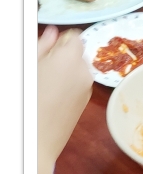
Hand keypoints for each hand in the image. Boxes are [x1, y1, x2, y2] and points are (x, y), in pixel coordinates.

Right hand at [38, 26, 92, 168]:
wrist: (34, 142)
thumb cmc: (25, 101)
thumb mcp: (26, 67)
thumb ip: (41, 45)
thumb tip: (52, 31)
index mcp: (70, 58)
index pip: (73, 36)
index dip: (58, 42)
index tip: (44, 53)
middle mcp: (85, 71)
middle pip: (77, 53)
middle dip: (61, 57)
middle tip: (40, 71)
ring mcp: (87, 88)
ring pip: (77, 70)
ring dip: (64, 72)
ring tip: (43, 88)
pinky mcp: (86, 103)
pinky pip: (78, 85)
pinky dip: (67, 86)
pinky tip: (50, 99)